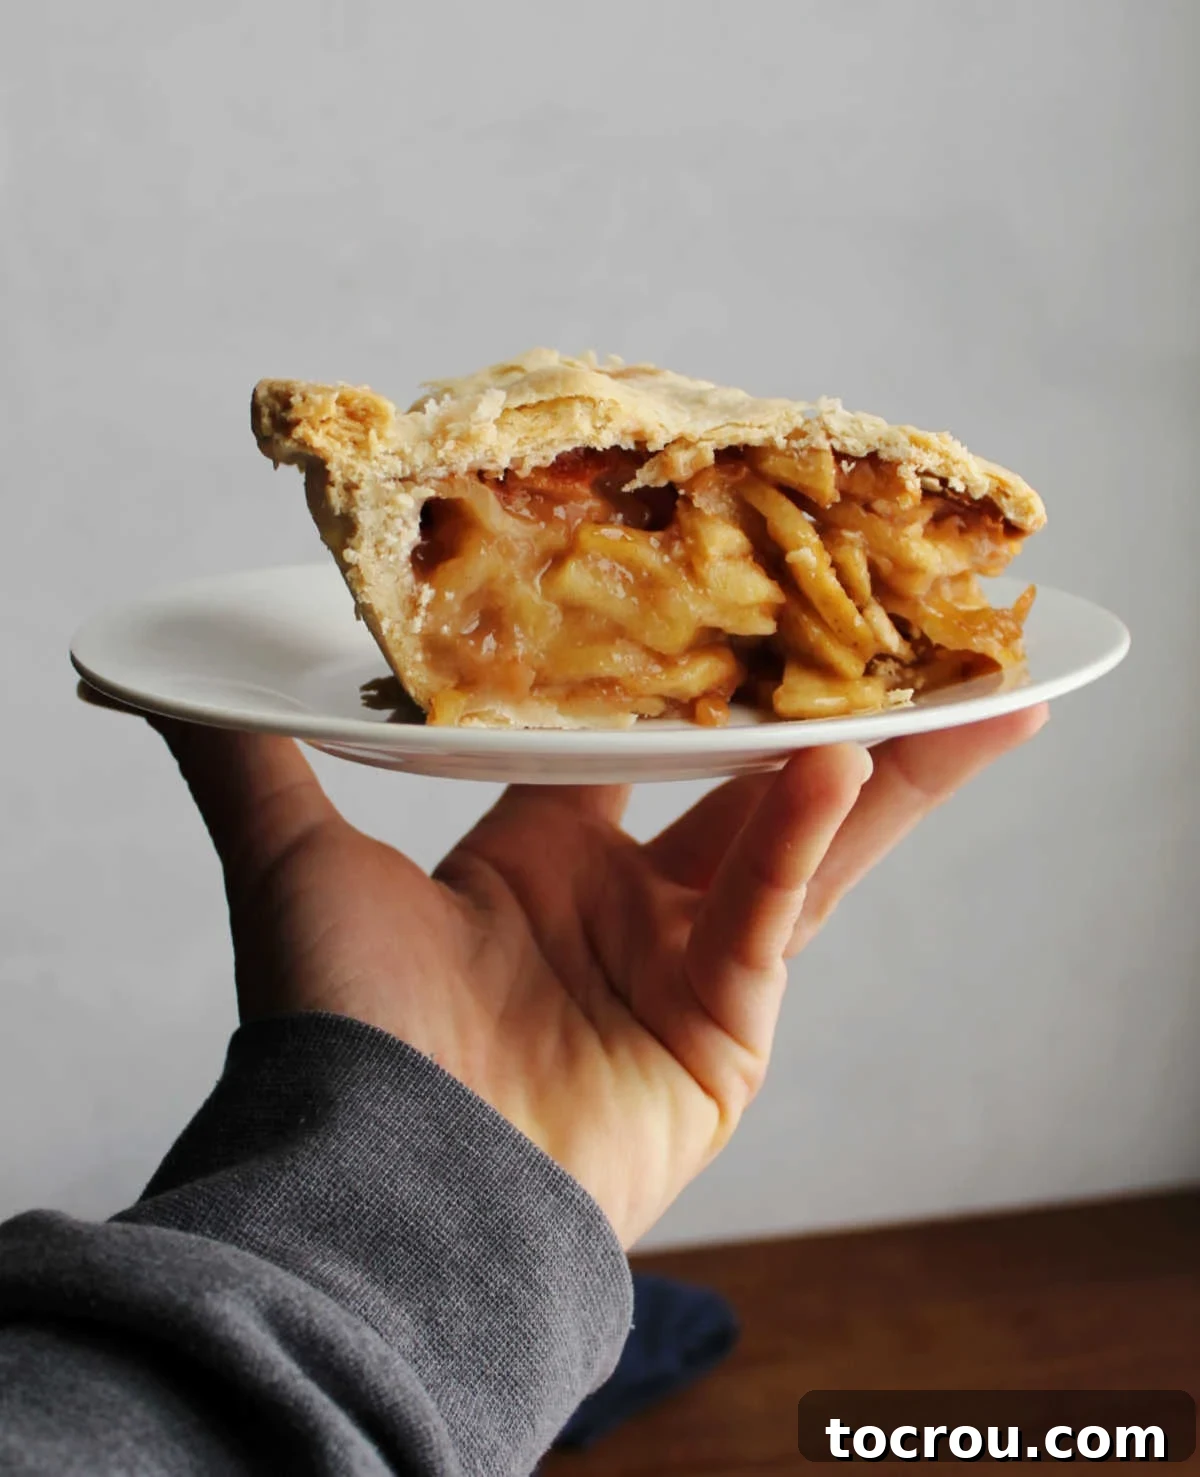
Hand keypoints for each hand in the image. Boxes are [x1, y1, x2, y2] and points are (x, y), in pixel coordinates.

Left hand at [151, 706, 1045, 1244]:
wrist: (379, 1184)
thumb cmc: (340, 1029)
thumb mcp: (295, 863)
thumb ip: (251, 762)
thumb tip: (169, 680)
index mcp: (536, 855)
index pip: (631, 738)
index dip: (682, 668)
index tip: (731, 588)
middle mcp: (619, 904)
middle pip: (742, 785)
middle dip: (824, 715)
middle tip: (899, 637)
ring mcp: (681, 970)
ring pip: (801, 848)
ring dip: (883, 772)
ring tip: (972, 690)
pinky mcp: (724, 1037)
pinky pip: (767, 919)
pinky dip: (800, 843)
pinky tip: (845, 760)